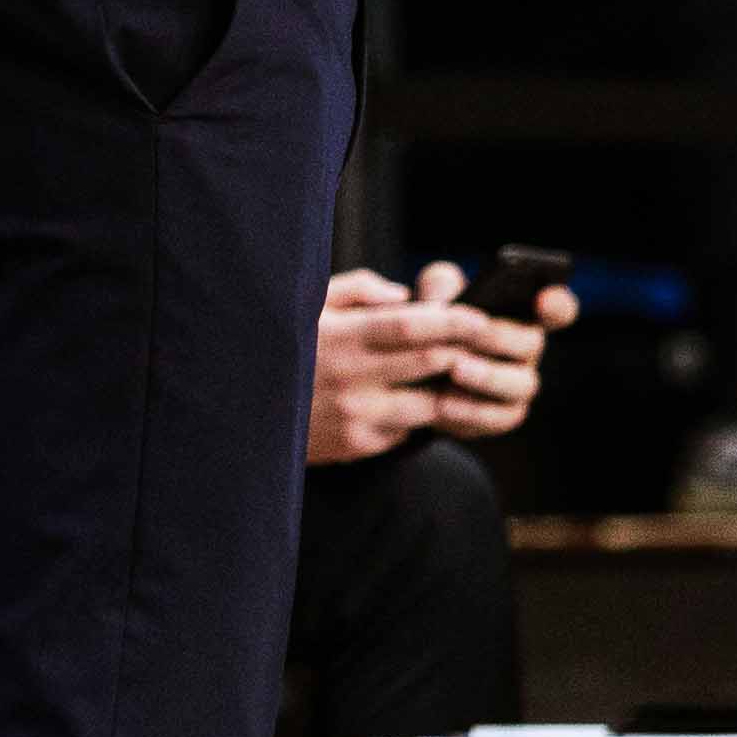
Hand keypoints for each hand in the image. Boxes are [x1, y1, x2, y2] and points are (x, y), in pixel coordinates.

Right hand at [305, 255, 571, 462]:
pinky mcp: (358, 446)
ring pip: (431, 405)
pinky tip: (429, 399)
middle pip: (433, 363)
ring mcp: (358, 416)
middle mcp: (353, 379)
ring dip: (455, 389)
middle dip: (469, 352)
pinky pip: (408, 429)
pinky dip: (424, 413)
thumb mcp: (309, 306)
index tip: (481, 314)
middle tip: (493, 344)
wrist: (244, 415)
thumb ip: (358, 290)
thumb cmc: (283, 348)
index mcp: (343, 337)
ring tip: (471, 375)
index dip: (454, 321)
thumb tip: (405, 296)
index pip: (413, 326)